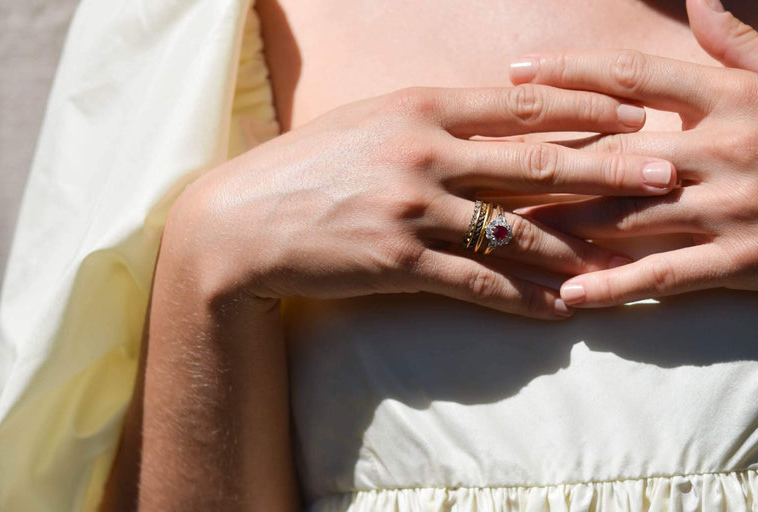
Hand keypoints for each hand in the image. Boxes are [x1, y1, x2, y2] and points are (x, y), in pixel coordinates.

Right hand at [165, 85, 675, 318]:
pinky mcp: (398, 262)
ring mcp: (412, 209)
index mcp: (420, 109)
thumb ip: (433, 122)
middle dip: (609, 169)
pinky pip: (476, 282)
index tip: (634, 111)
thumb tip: (492, 127)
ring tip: (619, 258)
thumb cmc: (305, 167)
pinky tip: (555, 308)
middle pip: (536, 162)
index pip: (521, 105)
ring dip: (573, 246)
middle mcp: (424, 153)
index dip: (585, 105)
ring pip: (515, 230)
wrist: (240, 221)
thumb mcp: (370, 123)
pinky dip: (521, 297)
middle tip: (664, 174)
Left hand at [508, 0, 757, 306]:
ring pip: (621, 217)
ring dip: (559, 225)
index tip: (515, 72)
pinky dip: (612, 287)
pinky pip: (662, 276)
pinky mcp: (738, 260)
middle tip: (482, 167)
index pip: (628, 77)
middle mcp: (716, 151)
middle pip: (606, 154)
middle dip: (541, 163)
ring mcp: (725, 209)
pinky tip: (567, 295)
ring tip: (503, 231)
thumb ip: (737, 39)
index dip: (568, 72)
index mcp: (725, 97)